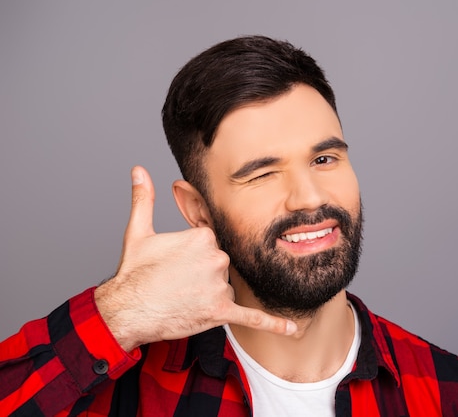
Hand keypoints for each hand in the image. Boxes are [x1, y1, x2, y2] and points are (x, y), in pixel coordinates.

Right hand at [95, 166, 295, 351]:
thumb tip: (139, 170)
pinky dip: (273, 323)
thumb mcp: (138, 231)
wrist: (125, 311)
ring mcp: (219, 286)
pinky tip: (291, 327)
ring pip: (226, 287)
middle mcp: (216, 258)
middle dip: (202, 274)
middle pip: (221, 264)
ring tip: (182, 298)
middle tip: (178, 282)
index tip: (180, 262)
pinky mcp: (220, 311)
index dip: (195, 254)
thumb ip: (144, 198)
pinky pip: (251, 316)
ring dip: (209, 294)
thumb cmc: (133, 273)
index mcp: (203, 237)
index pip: (213, 242)